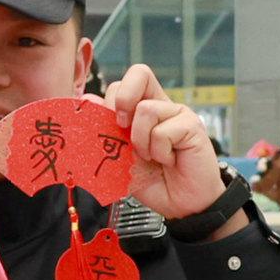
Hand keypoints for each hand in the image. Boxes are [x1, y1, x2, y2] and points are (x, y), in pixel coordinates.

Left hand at [101, 65, 229, 225]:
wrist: (181, 206)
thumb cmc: (154, 182)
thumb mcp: (122, 159)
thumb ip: (106, 133)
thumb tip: (87, 101)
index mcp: (142, 111)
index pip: (123, 83)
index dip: (110, 99)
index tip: (109, 125)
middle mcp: (161, 106)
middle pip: (139, 73)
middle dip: (122, 103)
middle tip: (123, 129)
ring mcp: (177, 113)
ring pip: (146, 108)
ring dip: (141, 141)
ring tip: (152, 157)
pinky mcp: (191, 125)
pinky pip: (163, 130)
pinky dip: (160, 152)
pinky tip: (169, 161)